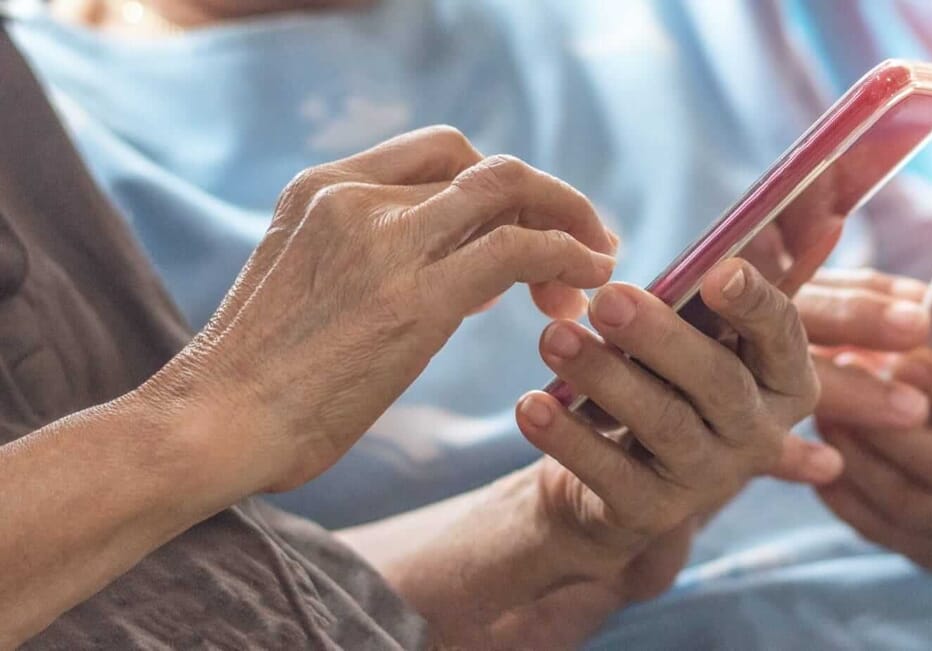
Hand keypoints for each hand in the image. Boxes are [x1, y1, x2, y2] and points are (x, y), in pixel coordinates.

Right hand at [153, 126, 615, 492]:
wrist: (213, 425)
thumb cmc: (261, 380)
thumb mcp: (311, 285)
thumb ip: (376, 260)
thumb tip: (467, 279)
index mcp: (324, 188)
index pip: (442, 151)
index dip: (502, 185)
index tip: (530, 231)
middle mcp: (355, 200)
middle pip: (486, 168)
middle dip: (549, 202)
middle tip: (587, 249)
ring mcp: (385, 243)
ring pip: (511, 194)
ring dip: (569, 225)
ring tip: (596, 273)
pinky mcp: (416, 298)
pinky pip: (519, 250)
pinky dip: (568, 256)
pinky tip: (587, 285)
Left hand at [405, 260, 819, 645]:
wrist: (615, 481)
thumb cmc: (664, 382)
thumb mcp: (692, 339)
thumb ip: (704, 298)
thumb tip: (723, 242)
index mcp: (783, 380)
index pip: (782, 335)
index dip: (756, 303)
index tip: (720, 269)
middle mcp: (759, 433)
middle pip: (718, 381)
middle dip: (661, 337)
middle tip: (606, 298)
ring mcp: (709, 478)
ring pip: (663, 423)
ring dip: (606, 377)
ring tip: (552, 338)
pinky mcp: (653, 512)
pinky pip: (611, 473)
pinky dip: (568, 438)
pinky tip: (531, 404)